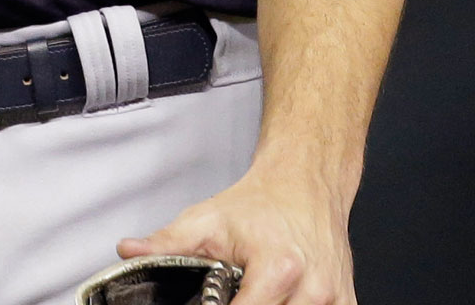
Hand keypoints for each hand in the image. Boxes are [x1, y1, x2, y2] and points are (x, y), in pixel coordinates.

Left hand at [118, 166, 355, 304]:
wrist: (307, 182)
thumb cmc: (263, 203)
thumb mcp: (208, 219)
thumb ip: (166, 244)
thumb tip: (129, 251)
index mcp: (278, 269)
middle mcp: (312, 288)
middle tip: (225, 296)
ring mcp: (332, 299)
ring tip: (253, 297)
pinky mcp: (345, 303)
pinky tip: (283, 303)